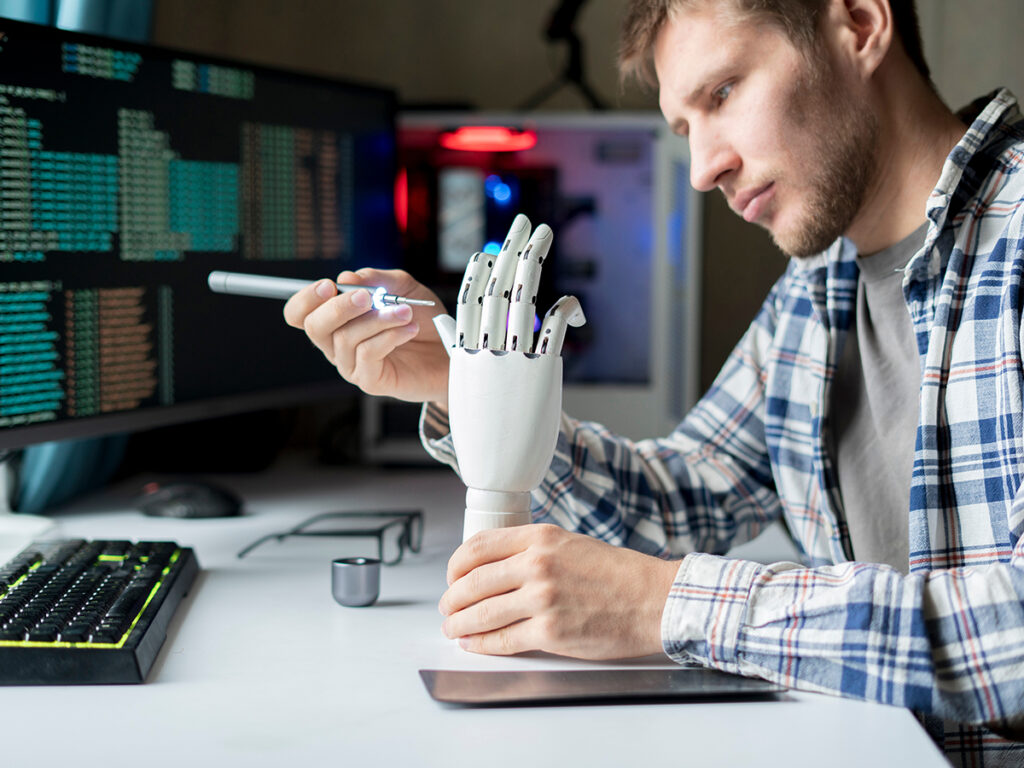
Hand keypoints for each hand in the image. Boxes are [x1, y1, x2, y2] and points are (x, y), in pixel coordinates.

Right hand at [283, 268, 448, 404]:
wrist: (449, 352)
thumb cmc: (422, 320)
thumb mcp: (402, 288)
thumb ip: (376, 279)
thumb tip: (347, 278)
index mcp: (337, 320)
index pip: (300, 313)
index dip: (306, 299)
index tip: (329, 285)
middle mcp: (338, 344)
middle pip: (314, 327)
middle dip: (340, 307)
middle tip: (368, 297)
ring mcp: (352, 365)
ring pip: (346, 338)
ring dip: (378, 319)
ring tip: (405, 312)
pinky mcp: (370, 381)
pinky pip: (368, 355)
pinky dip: (389, 336)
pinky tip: (408, 329)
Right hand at [436, 214, 586, 538]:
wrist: (497, 473)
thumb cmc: (480, 434)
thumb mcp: (463, 387)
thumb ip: (457, 351)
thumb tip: (445, 323)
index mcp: (465, 354)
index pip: (472, 298)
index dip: (484, 268)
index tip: (495, 247)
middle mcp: (487, 351)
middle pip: (500, 287)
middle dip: (514, 249)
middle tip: (526, 221)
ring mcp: (514, 360)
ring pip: (523, 299)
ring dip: (535, 262)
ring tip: (543, 236)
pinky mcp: (541, 373)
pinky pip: (553, 330)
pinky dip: (563, 310)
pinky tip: (569, 298)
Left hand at [439, 524, 679, 659]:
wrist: (653, 600)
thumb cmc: (617, 574)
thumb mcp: (570, 544)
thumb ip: (532, 550)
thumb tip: (495, 568)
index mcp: (540, 537)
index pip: (477, 547)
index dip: (455, 566)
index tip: (452, 577)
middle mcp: (536, 564)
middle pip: (471, 582)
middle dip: (452, 599)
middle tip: (447, 608)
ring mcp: (541, 599)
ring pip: (480, 614)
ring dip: (459, 624)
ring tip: (453, 629)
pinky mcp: (549, 632)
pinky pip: (502, 640)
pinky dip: (481, 645)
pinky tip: (474, 644)